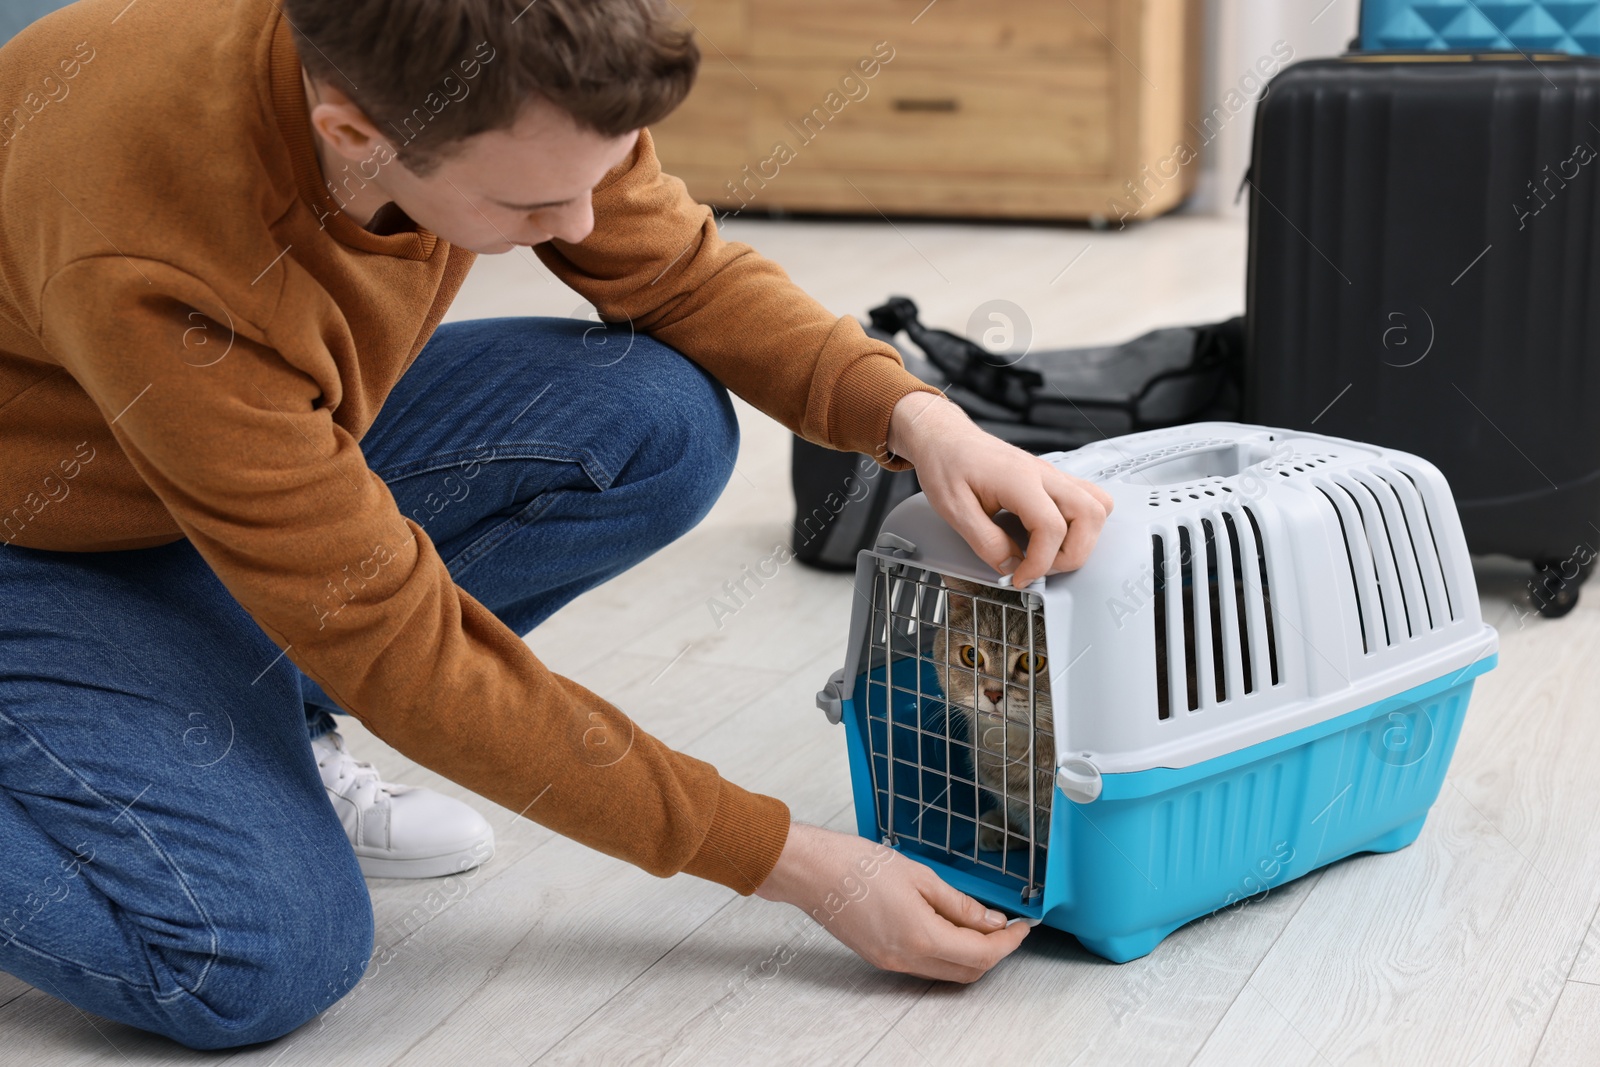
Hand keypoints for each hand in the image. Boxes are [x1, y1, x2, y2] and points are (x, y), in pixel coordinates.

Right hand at [754, 822, 1031, 981]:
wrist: (812, 871)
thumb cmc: (857, 865)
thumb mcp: (920, 876)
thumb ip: (960, 903)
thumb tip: (990, 920)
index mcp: (922, 937)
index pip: (981, 954)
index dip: (1007, 943)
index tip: (1021, 927)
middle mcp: (907, 959)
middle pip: (967, 971)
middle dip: (993, 952)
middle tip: (1006, 927)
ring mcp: (891, 962)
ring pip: (947, 972)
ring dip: (970, 954)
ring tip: (979, 923)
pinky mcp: (880, 957)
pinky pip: (924, 966)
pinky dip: (945, 952)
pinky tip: (948, 927)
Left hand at [886, 393, 1113, 585]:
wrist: (946, 437)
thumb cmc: (947, 464)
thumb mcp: (953, 509)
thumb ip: (985, 541)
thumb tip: (1011, 566)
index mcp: (1019, 479)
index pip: (1052, 527)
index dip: (1040, 562)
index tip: (1020, 577)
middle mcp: (1043, 473)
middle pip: (1090, 515)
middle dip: (1072, 553)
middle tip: (1041, 568)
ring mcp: (1051, 474)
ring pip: (1098, 506)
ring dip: (1083, 539)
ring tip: (1049, 554)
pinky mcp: (1051, 479)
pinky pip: (1086, 499)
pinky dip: (1080, 525)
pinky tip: (1051, 536)